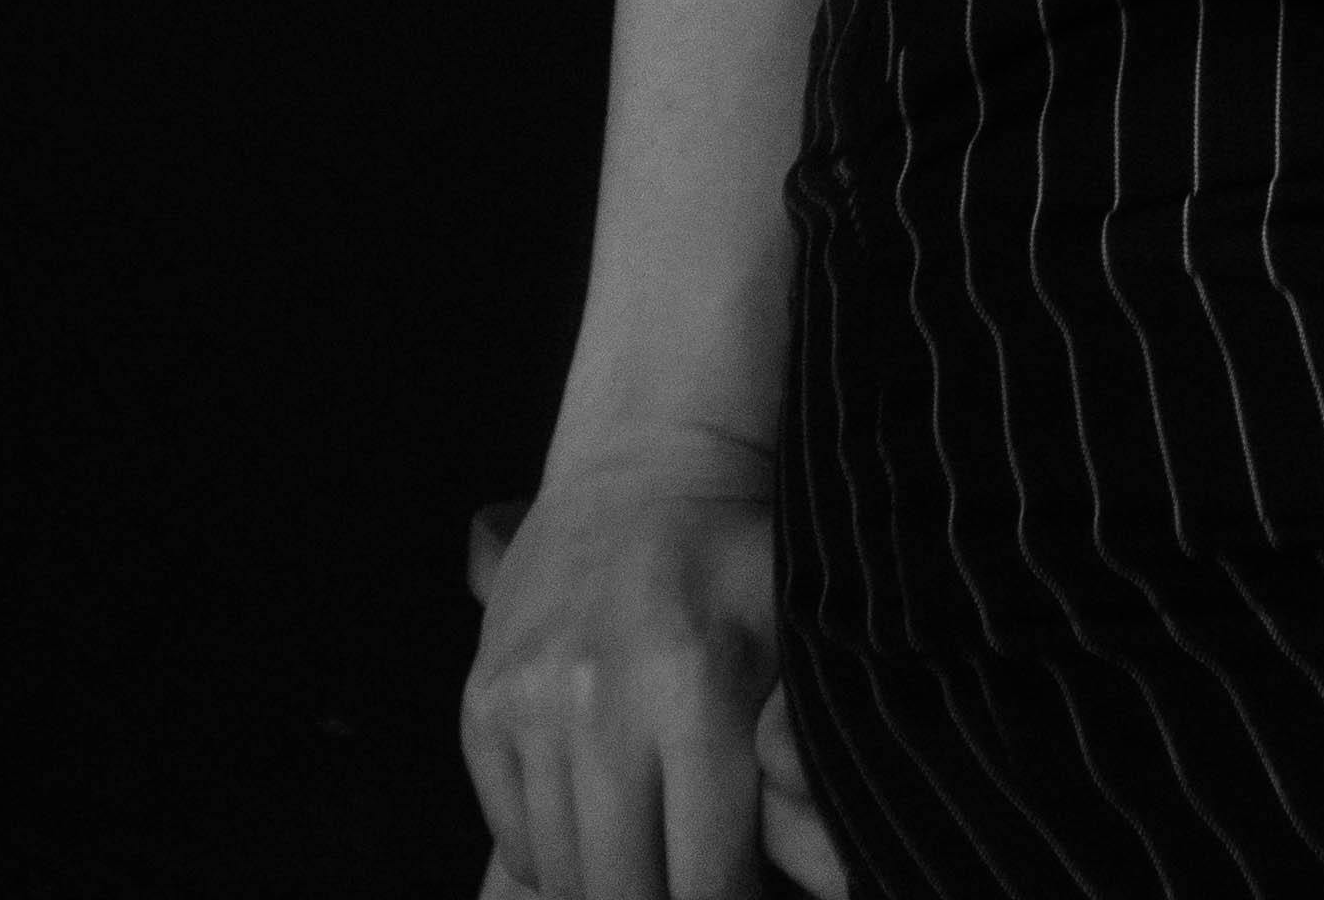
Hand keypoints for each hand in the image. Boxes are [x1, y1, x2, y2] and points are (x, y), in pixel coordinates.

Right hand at [460, 439, 845, 896]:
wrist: (644, 466)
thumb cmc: (740, 566)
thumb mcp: (799, 639)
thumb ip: (807, 763)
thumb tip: (841, 881)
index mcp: (698, 685)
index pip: (707, 885)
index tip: (743, 892)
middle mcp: (602, 699)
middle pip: (622, 895)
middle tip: (693, 877)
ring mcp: (531, 703)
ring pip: (563, 878)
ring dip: (610, 883)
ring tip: (654, 851)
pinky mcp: (483, 705)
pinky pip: (514, 842)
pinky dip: (557, 853)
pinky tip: (604, 813)